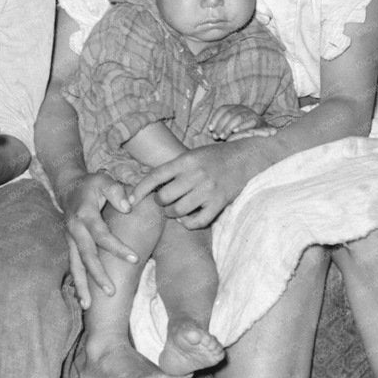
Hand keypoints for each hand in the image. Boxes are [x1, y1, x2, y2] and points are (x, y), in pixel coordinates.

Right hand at [59, 170, 135, 308]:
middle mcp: (75, 230)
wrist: (68, 187)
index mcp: (85, 215)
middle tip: (112, 292)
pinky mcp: (70, 246)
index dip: (117, 247)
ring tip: (88, 306)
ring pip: (75, 265)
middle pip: (86, 256)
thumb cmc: (91, 185)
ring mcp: (70, 240)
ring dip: (82, 286)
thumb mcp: (104, 181)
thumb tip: (129, 206)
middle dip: (98, 275)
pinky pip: (74, 266)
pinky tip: (84, 300)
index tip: (135, 259)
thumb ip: (117, 192)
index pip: (102, 235)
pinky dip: (78, 283)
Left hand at [128, 139, 260, 229]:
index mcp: (186, 160)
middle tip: (164, 201)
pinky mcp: (219, 203)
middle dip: (160, 202)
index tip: (130, 201)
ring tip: (175, 209)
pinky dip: (188, 223)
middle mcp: (195, 174)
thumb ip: (174, 168)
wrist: (247, 158)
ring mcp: (208, 190)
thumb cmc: (216, 156)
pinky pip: (197, 221)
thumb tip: (150, 185)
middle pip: (164, 197)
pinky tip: (187, 219)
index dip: (139, 190)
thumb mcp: (193, 155)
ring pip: (178, 211)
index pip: (155, 176)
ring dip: (172, 214)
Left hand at [206, 104, 264, 140]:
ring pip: (238, 117)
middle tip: (215, 136)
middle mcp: (243, 108)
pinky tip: (235, 131)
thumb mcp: (231, 128)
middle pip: (229, 114)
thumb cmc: (243, 132)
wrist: (264, 133)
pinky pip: (249, 122)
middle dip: (220, 126)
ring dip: (228, 127)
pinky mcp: (258, 120)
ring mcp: (251, 113)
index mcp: (235, 108)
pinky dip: (241, 126)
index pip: (223, 109)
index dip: (215, 118)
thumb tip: (212, 131)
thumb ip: (222, 127)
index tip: (210, 129)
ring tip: (223, 137)